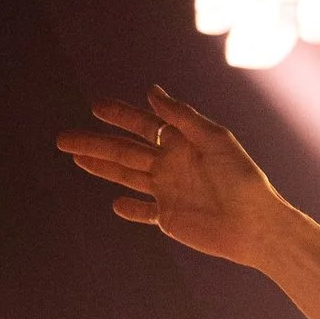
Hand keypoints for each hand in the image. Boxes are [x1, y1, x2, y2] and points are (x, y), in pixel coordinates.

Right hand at [55, 88, 286, 264]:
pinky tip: (116, 205)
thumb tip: (151, 91)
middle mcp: (172, 165)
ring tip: (77, 158)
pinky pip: (145, 212)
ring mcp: (169, 192)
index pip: (143, 125)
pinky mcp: (170, 218)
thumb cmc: (243, 179)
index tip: (95, 106)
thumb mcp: (214, 139)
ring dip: (102, 167)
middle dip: (95, 143)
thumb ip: (182, 117)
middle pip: (125, 150)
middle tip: (63, 138)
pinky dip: (131, 209)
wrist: (256, 226)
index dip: (119, 115)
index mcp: (182, 142)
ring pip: (127, 176)